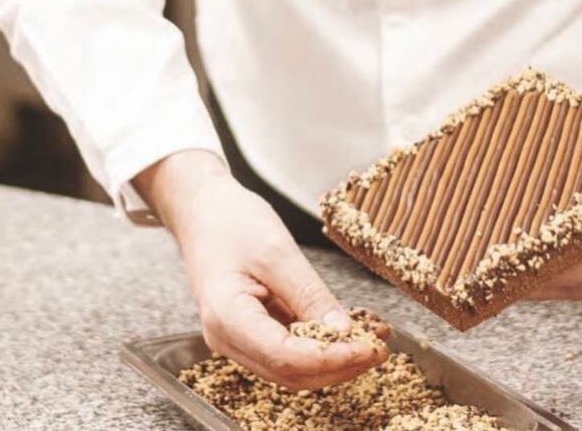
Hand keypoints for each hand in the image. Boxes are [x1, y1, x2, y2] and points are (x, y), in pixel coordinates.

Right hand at [134, 149, 387, 389]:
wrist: (202, 209)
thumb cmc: (231, 221)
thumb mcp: (276, 250)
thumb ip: (308, 294)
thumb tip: (344, 333)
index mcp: (227, 318)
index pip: (286, 357)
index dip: (331, 359)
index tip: (368, 348)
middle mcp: (228, 339)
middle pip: (291, 372)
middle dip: (339, 365)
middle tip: (379, 347)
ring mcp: (238, 339)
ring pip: (292, 368)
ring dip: (334, 359)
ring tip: (373, 338)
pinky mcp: (251, 331)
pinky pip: (289, 349)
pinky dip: (321, 345)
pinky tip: (350, 330)